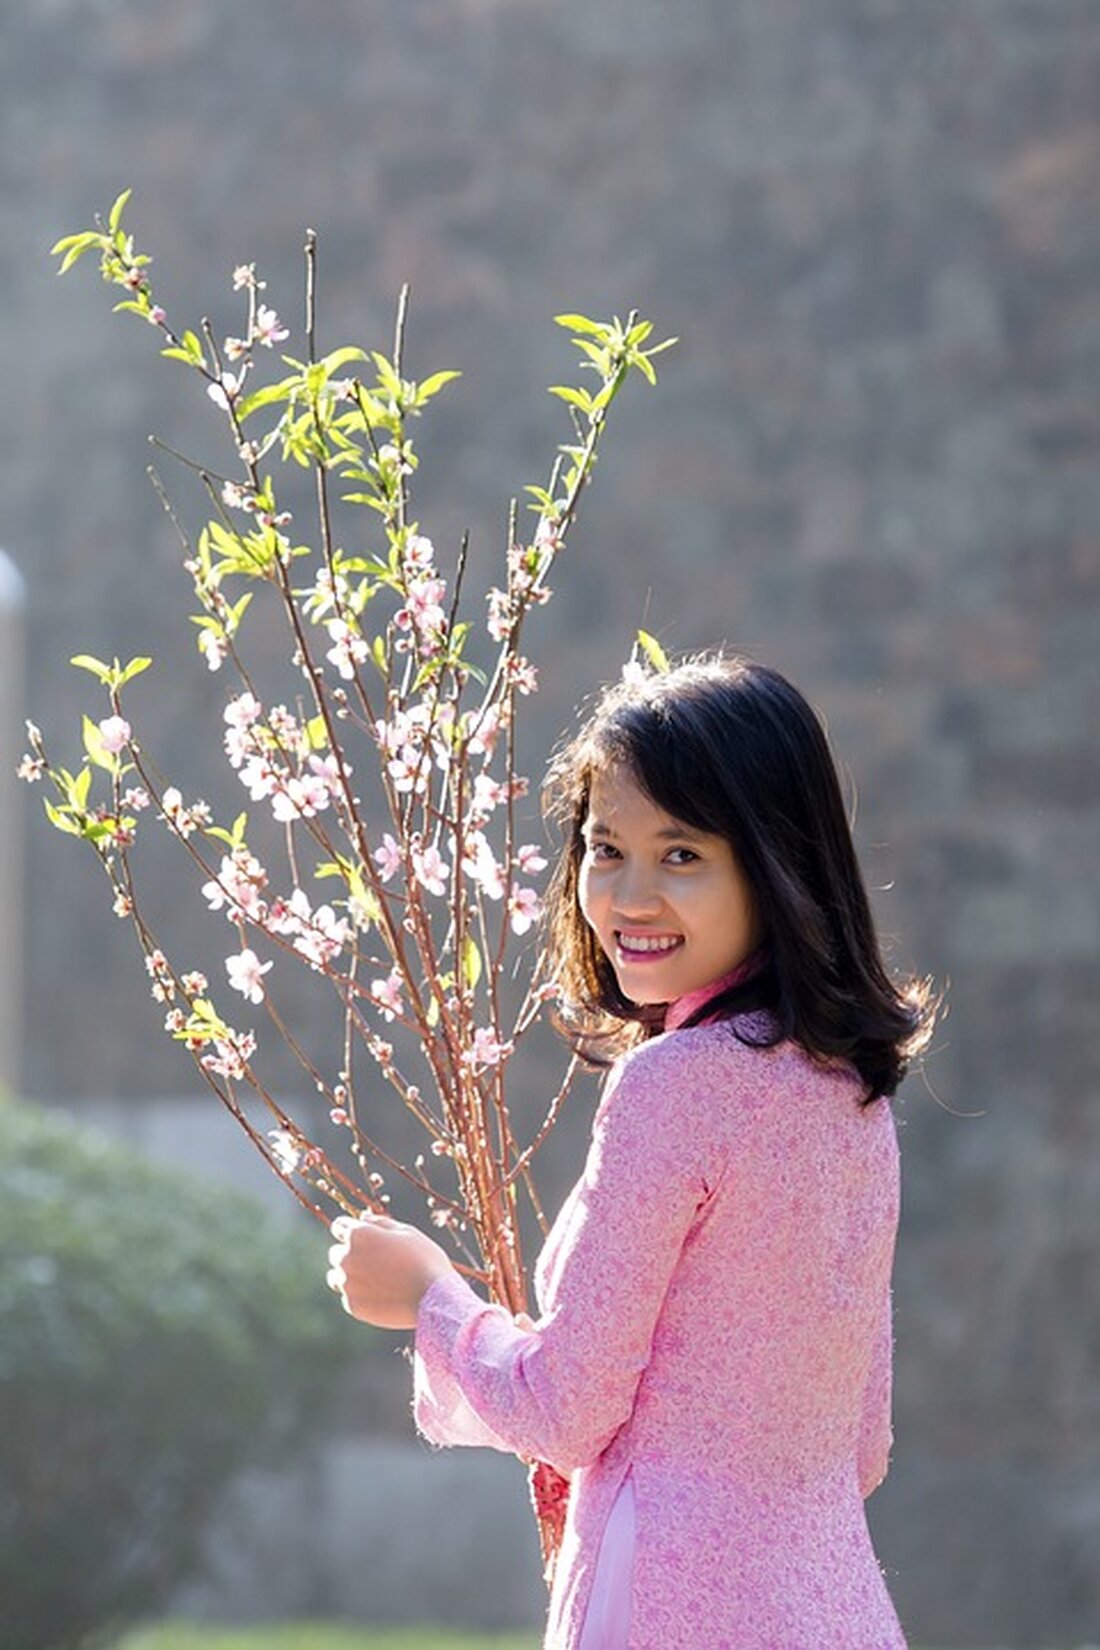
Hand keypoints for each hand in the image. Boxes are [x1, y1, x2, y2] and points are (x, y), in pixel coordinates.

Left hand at [327, 1210, 453, 1329]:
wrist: (435, 1299)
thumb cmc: (424, 1259)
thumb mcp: (406, 1232)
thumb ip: (380, 1223)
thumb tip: (363, 1218)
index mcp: (358, 1234)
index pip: (339, 1227)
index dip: (354, 1231)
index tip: (367, 1239)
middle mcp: (346, 1257)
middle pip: (336, 1253)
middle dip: (351, 1254)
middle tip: (377, 1262)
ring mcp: (347, 1283)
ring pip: (336, 1277)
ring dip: (350, 1276)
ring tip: (377, 1281)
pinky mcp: (352, 1306)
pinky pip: (348, 1297)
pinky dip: (360, 1296)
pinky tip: (381, 1296)